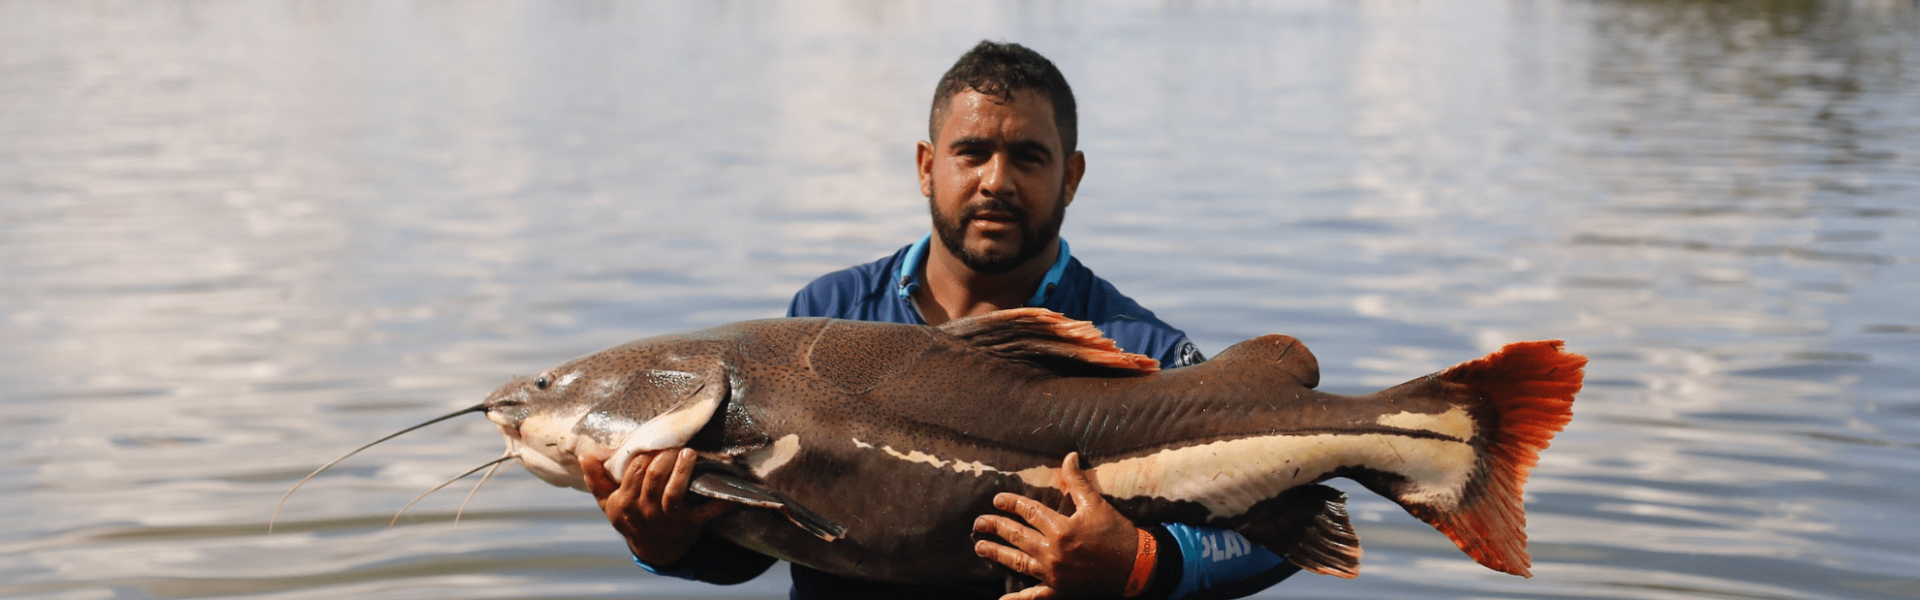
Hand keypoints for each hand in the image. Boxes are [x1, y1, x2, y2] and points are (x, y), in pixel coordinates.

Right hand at [580, 448, 735, 565]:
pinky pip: (706, 512)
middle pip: (653, 478)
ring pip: (674, 491)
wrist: (654, 549)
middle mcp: (645, 511)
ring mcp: (668, 519)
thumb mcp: (609, 503)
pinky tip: (728, 488)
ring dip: (683, 470)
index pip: (633, 472)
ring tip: (689, 453)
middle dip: (664, 458)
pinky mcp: (690, 525)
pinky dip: (719, 502)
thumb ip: (596, 480)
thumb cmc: (631, 517)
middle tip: (674, 445)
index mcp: (624, 503)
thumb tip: (585, 455)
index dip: (645, 455)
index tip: (654, 444)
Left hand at [972, 452, 1142, 599]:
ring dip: (997, 554)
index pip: (1029, 512)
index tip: (997, 500)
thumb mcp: (1097, 504)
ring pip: (1018, 562)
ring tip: (980, 547)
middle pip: (1017, 536)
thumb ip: (1078, 481)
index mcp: (1061, 529)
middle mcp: (1053, 552)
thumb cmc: (1116, 533)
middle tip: (979, 523)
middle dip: (996, 528)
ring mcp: (1054, 574)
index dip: (1011, 504)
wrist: (1136, 566)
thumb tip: (1069, 457)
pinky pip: (1034, 597)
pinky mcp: (1059, 590)